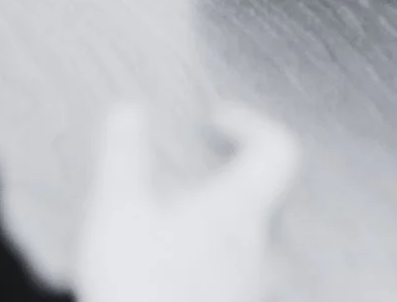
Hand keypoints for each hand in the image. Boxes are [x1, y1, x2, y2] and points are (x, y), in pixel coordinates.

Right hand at [74, 102, 299, 301]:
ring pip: (251, 231)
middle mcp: (258, 244)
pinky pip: (238, 266)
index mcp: (239, 208)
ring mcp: (251, 281)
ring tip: (171, 220)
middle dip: (228, 170)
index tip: (216, 121)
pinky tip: (172, 262)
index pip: (279, 148)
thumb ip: (125, 156)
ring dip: (219, 213)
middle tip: (186, 171)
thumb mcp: (117, 212)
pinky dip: (213, 250)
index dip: (252, 125)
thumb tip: (128, 111)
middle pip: (265, 189)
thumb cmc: (135, 286)